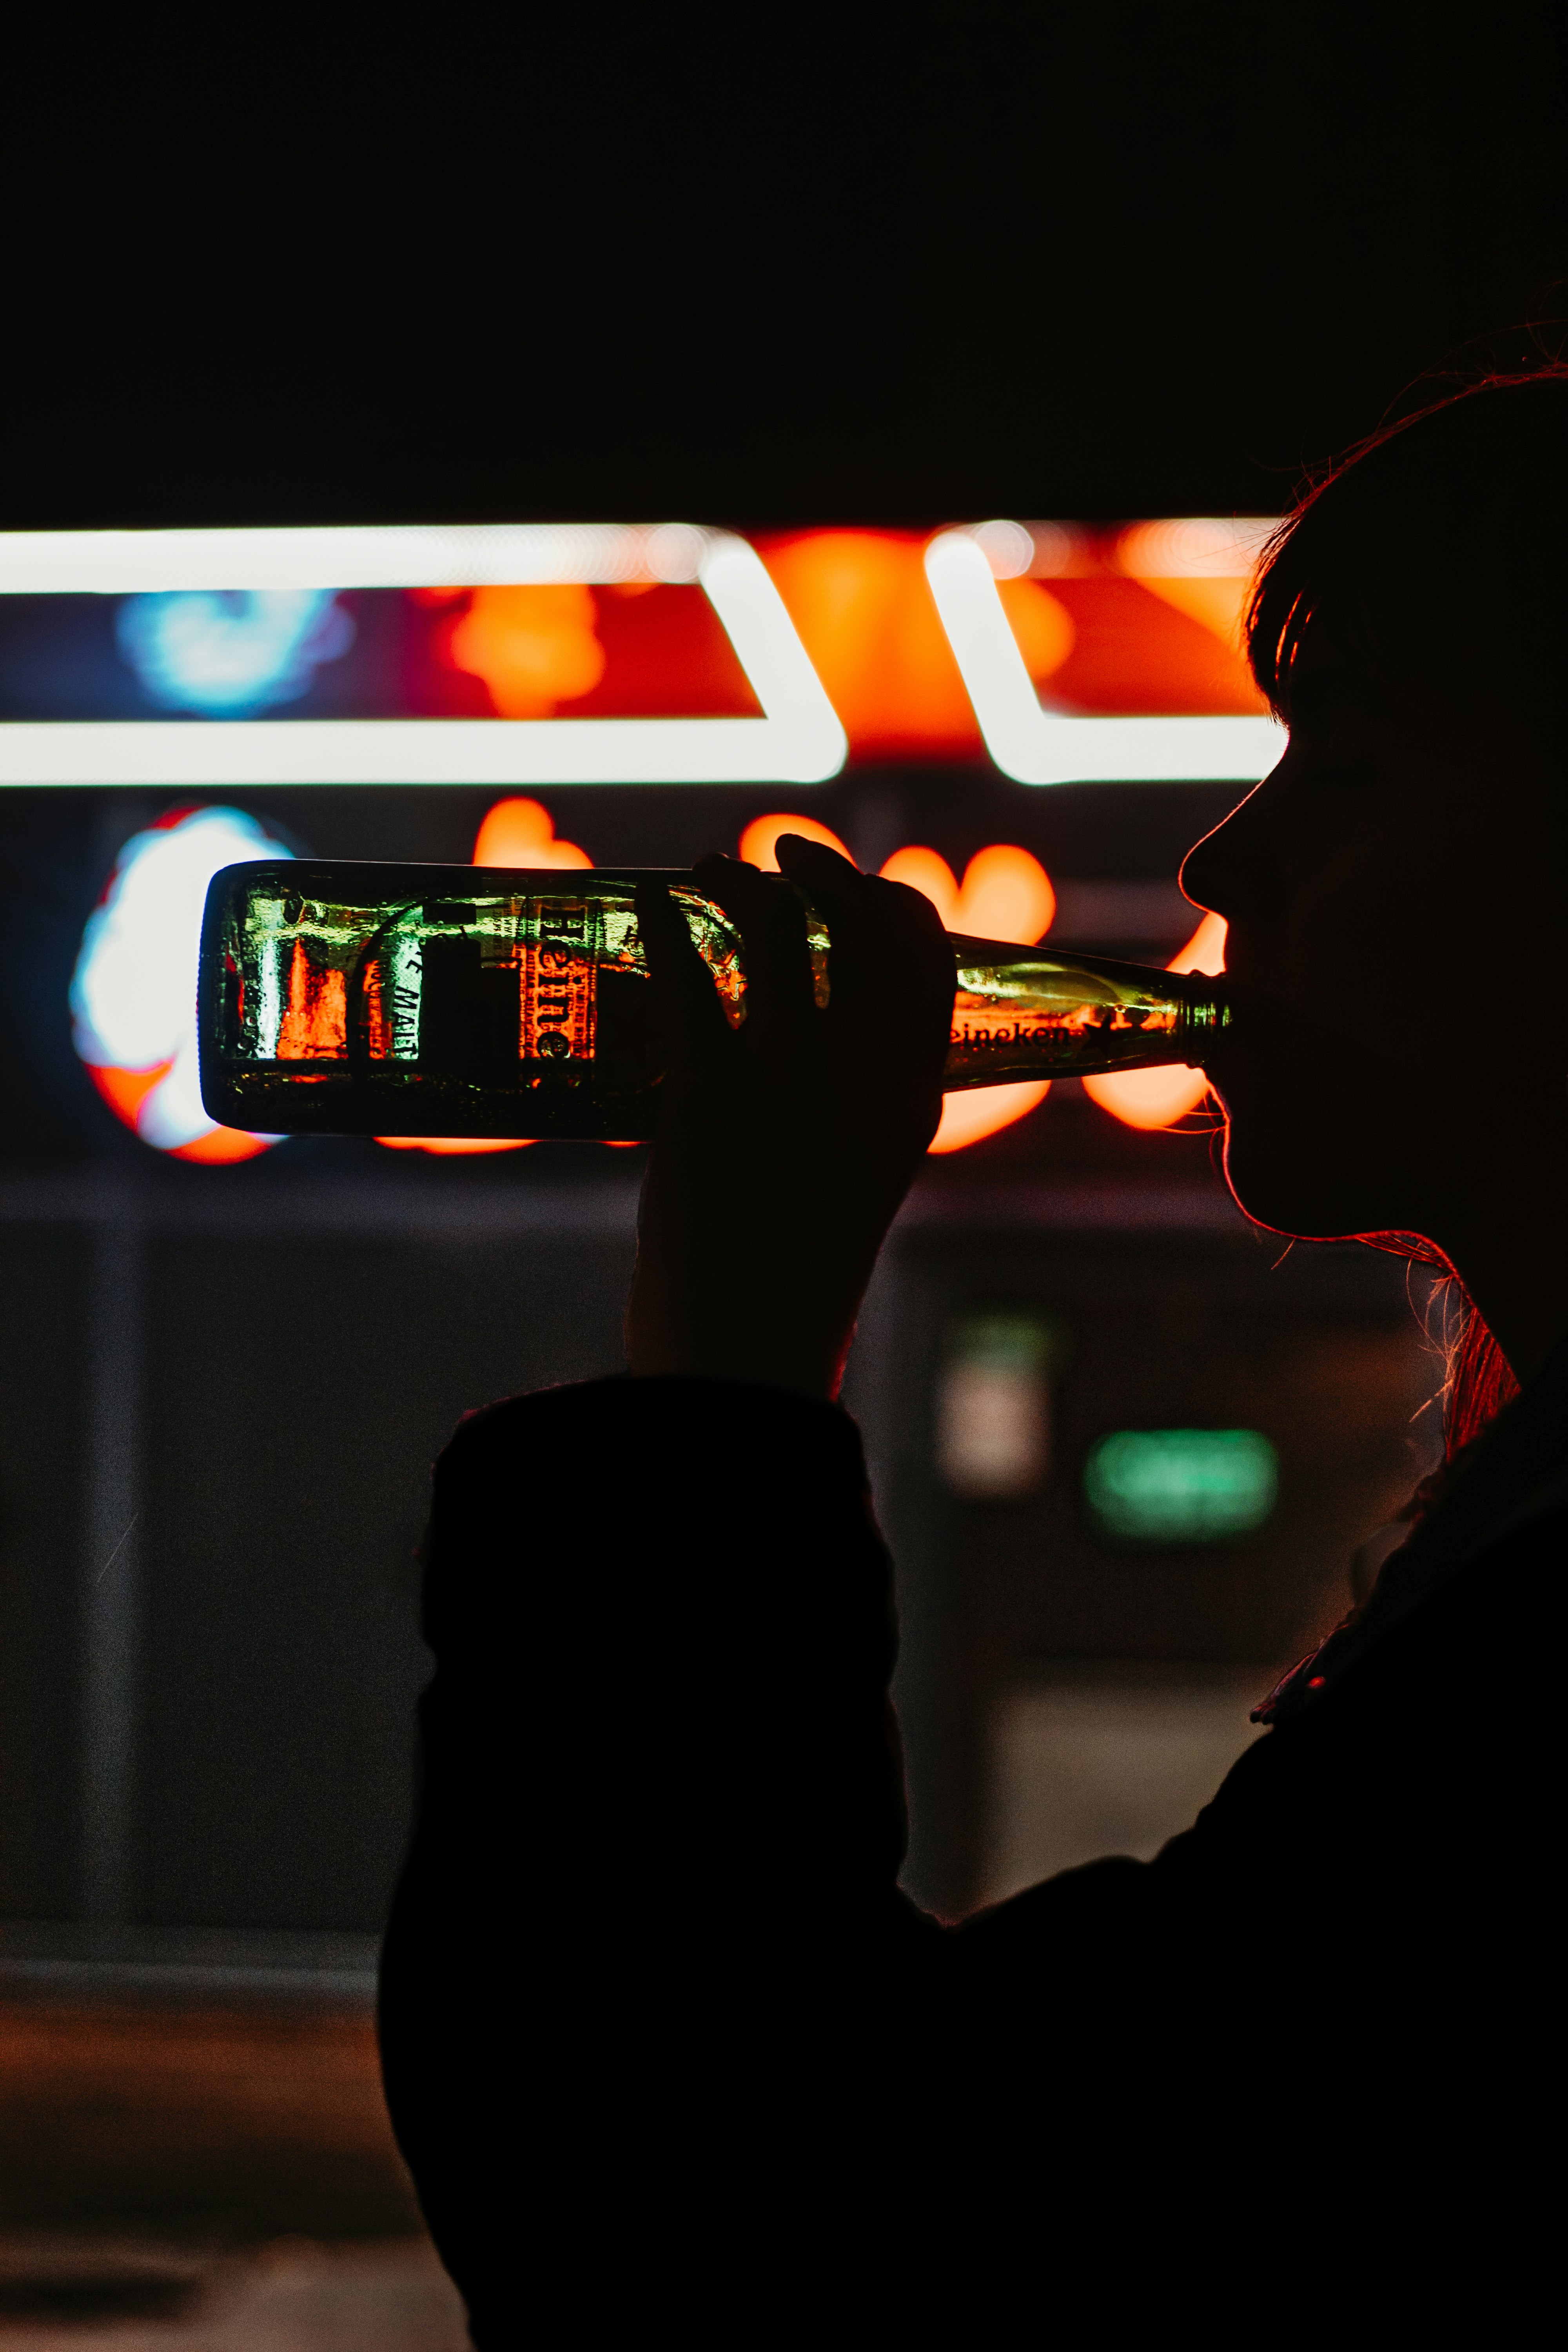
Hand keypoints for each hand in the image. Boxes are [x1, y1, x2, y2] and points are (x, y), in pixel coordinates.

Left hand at [625, 837, 955, 1399]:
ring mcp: (790, 1092)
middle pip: (863, 929)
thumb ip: (846, 1113)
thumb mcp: (849, 1183)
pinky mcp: (710, 1105)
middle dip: (821, 873)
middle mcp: (863, 1086)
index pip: (926, 963)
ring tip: (706, 876)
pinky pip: (692, 984)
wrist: (741, 1363)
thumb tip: (811, 1049)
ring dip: (739, 887)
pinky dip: (670, 930)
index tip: (843, 883)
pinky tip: (655, 909)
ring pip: (778, 940)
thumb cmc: (788, 1282)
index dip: (886, 902)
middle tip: (774, 858)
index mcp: (909, 1105)